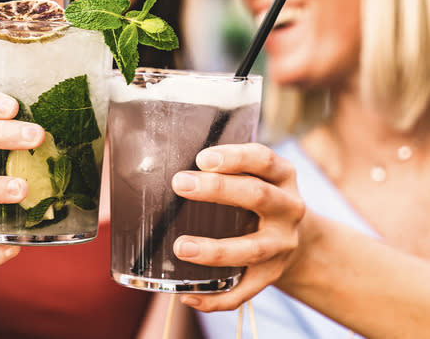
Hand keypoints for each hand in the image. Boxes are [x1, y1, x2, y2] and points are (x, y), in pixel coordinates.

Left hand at [170, 143, 304, 311]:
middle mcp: (288, 209)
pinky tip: (187, 294)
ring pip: (251, 250)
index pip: (264, 160)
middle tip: (179, 184)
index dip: (235, 157)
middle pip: (257, 196)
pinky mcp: (271, 276)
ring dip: (214, 250)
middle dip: (217, 189)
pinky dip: (215, 298)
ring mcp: (282, 246)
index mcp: (282, 177)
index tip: (202, 158)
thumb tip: (159, 163)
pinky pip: (244, 292)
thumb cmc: (256, 198)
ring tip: (180, 247)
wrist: (297, 238)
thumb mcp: (253, 175)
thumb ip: (222, 168)